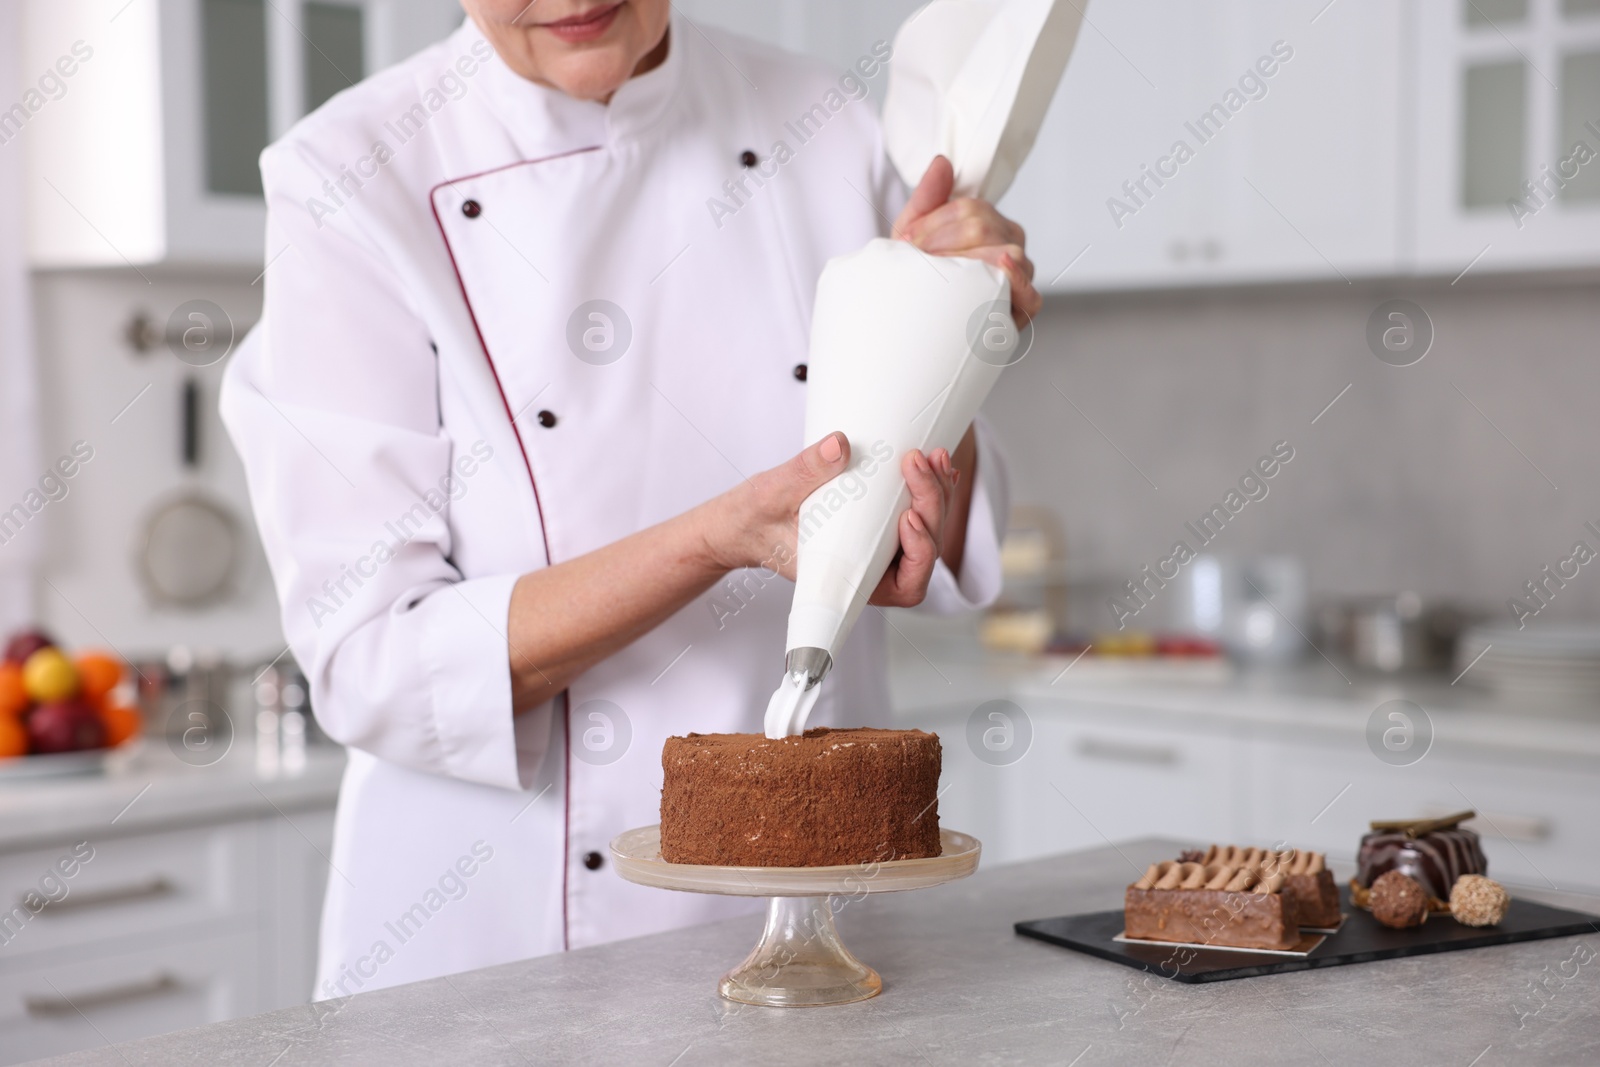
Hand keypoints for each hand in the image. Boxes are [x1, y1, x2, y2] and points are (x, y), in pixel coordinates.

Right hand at [704, 433, 958, 608]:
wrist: (744, 520)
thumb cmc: (756, 523)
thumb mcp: (773, 495)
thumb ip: (805, 472)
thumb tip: (840, 445)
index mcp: (850, 580)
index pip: (905, 587)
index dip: (920, 554)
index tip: (908, 518)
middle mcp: (871, 568)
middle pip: (925, 549)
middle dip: (932, 505)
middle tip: (919, 464)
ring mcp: (877, 546)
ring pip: (926, 530)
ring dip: (936, 494)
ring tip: (933, 457)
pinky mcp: (876, 524)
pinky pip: (915, 513)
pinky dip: (928, 490)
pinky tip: (937, 466)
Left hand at [893, 155, 1041, 324]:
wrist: (914, 318)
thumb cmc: (920, 277)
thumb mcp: (914, 235)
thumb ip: (927, 198)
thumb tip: (942, 163)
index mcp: (989, 223)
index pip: (968, 208)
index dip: (933, 224)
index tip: (907, 244)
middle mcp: (1009, 243)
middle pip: (982, 228)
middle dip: (941, 245)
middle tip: (917, 265)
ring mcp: (1020, 272)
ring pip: (1004, 252)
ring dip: (964, 263)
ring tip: (938, 278)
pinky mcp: (1024, 305)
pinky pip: (1030, 292)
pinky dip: (1016, 280)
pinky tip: (1000, 270)